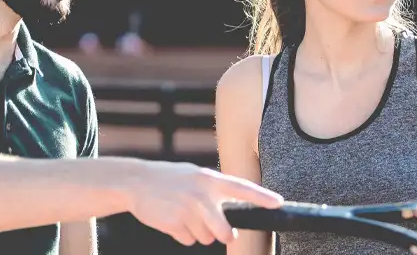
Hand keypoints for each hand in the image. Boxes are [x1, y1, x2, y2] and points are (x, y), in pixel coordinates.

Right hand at [127, 161, 282, 245]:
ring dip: (198, 232)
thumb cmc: (172, 180)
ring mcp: (187, 210)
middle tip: (220, 231)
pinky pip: (188, 240)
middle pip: (224, 231)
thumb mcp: (195, 176)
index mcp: (209, 179)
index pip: (242, 189)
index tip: (278, 203)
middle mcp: (201, 195)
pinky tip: (172, 219)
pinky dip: (183, 234)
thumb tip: (231, 224)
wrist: (137, 181)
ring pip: (205, 238)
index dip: (262, 197)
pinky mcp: (173, 223)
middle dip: (224, 235)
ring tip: (184, 215)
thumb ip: (214, 193)